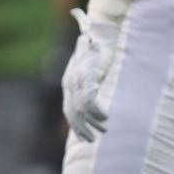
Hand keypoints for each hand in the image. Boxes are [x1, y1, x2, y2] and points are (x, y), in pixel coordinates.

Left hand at [61, 8, 119, 141]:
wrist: (100, 32)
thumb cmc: (95, 47)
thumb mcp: (87, 63)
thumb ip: (84, 64)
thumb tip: (80, 44)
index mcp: (69, 81)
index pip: (68, 109)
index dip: (75, 125)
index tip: (84, 137)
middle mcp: (71, 81)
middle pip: (72, 113)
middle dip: (82, 129)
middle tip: (92, 140)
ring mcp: (78, 79)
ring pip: (82, 110)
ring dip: (93, 123)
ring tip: (104, 129)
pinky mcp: (88, 77)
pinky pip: (89, 100)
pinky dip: (97, 112)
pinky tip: (105, 117)